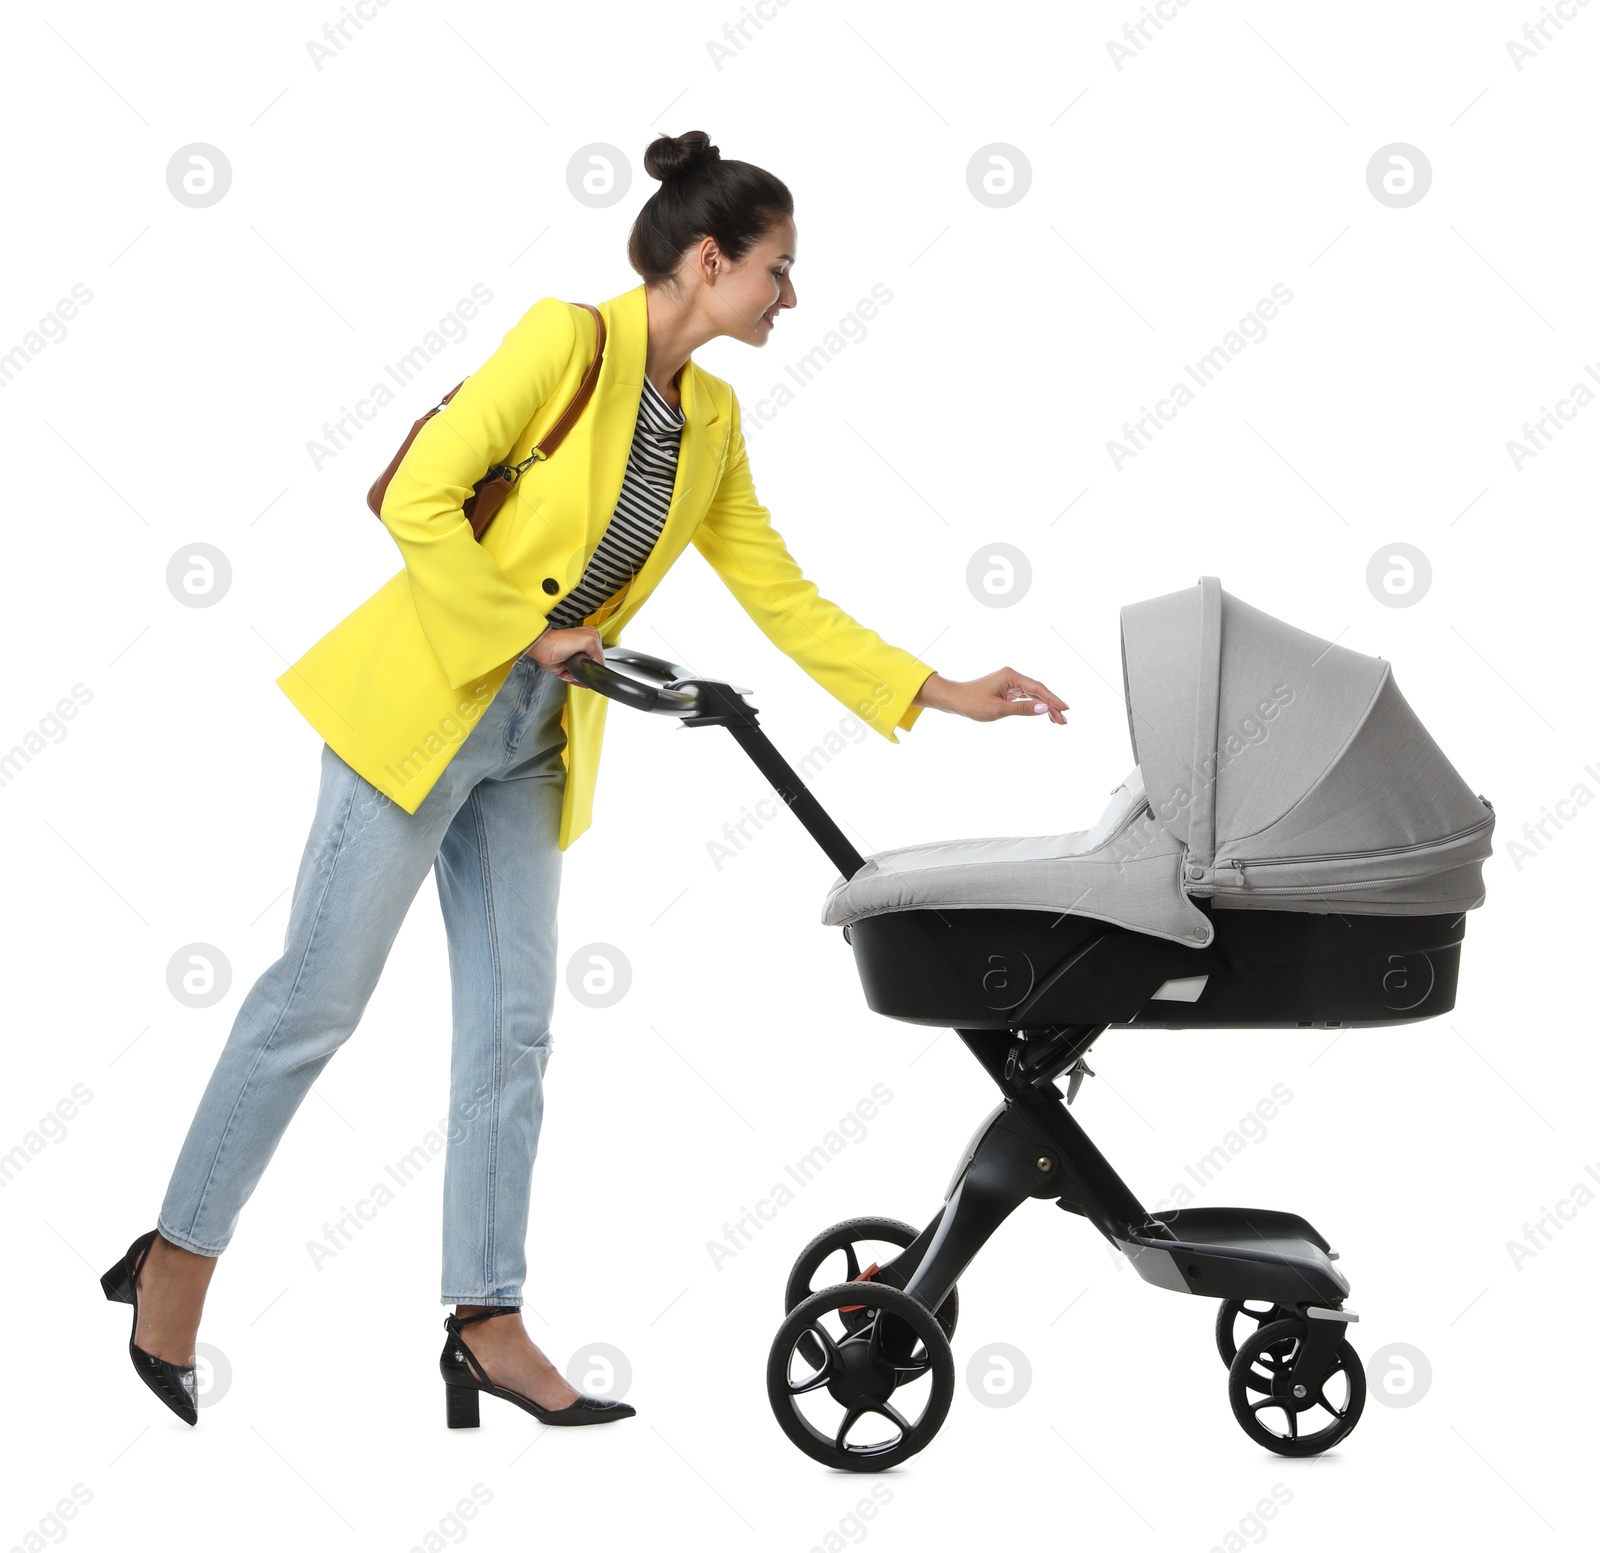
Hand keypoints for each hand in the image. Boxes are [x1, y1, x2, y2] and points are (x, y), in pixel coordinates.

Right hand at [522, 624, 603, 682]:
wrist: (540, 644)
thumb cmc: (548, 651)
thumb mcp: (567, 664)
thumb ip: (578, 670)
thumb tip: (585, 681)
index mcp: (585, 637)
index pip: (595, 659)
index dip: (585, 671)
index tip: (573, 675)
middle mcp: (590, 634)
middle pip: (597, 662)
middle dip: (583, 673)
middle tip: (567, 672)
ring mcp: (592, 636)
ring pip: (597, 664)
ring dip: (583, 672)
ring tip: (567, 669)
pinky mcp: (590, 640)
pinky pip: (597, 663)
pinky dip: (586, 671)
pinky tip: (571, 666)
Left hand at [912, 668, 1067, 723]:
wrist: (954, 700)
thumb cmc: (972, 703)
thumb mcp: (998, 709)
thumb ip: (1023, 709)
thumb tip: (1044, 708)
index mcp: (1010, 676)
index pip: (1037, 688)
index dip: (1052, 699)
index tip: (1064, 709)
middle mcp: (1012, 676)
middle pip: (1038, 690)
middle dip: (1051, 705)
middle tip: (1063, 720)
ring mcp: (1009, 683)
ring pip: (1033, 694)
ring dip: (1045, 707)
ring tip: (1058, 721)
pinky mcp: (1006, 690)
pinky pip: (1025, 697)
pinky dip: (1034, 706)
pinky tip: (1043, 713)